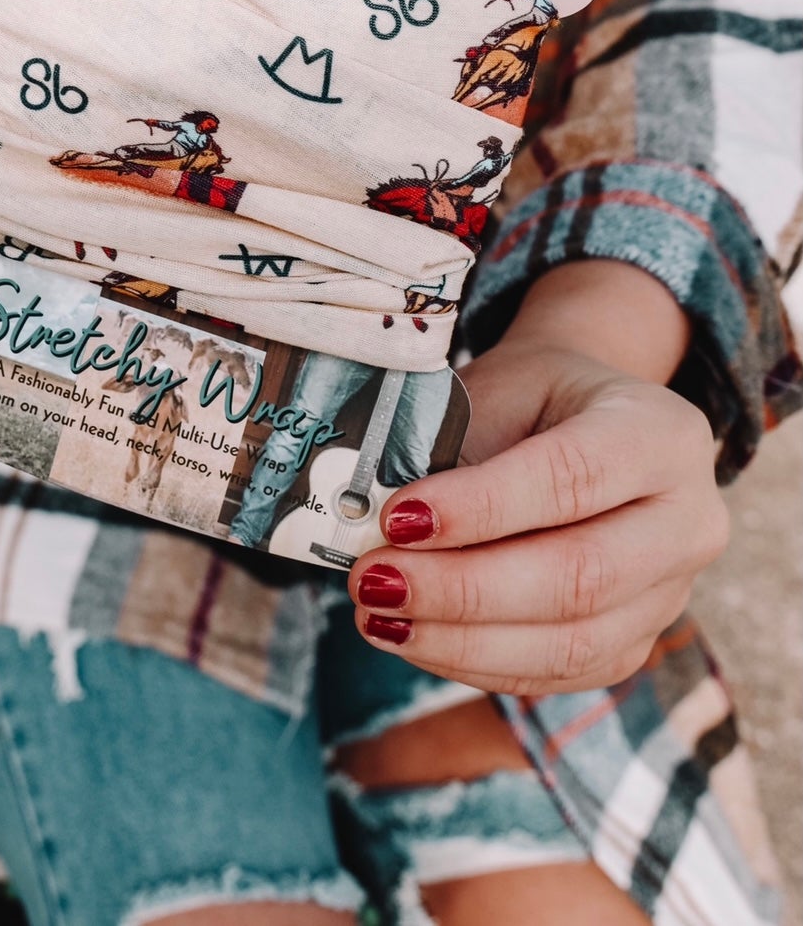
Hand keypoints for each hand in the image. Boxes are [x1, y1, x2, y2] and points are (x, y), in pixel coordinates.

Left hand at [347, 336, 728, 696]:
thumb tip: (376, 522)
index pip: (571, 478)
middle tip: (373, 580)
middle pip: (579, 576)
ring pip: (572, 642)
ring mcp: (671, 593)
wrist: (590, 419)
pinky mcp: (636, 642)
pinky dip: (477, 663)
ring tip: (377, 617)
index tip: (397, 518)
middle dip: (463, 588)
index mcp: (662, 435)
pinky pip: (559, 672)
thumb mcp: (502, 389)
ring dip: (461, 640)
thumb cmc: (537, 399)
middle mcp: (688, 521)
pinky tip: (413, 638)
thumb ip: (452, 450)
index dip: (481, 507)